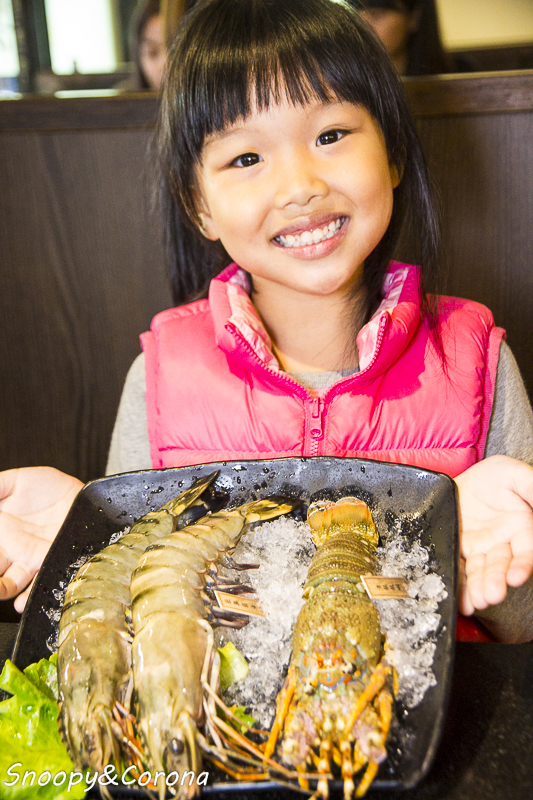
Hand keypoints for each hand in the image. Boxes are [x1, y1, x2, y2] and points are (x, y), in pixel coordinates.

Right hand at [0, 467, 82, 611]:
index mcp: (1, 533)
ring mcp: (32, 560)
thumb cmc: (51, 489)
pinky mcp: (51, 564)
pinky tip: (20, 602)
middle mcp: (14, 551)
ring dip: (1, 591)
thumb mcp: (18, 482)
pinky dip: (27, 598)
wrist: (84, 496)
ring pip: (9, 584)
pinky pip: (38, 585)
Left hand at [455, 455, 532, 614]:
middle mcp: (504, 542)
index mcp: (523, 527)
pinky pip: (462, 569)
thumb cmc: (493, 476)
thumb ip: (531, 488)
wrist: (460, 478)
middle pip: (502, 565)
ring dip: (480, 587)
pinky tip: (463, 602)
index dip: (522, 565)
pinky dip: (462, 586)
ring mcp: (481, 548)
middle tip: (492, 596)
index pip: (525, 550)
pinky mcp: (461, 550)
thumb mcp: (513, 474)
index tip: (516, 578)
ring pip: (482, 570)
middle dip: (497, 581)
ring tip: (478, 602)